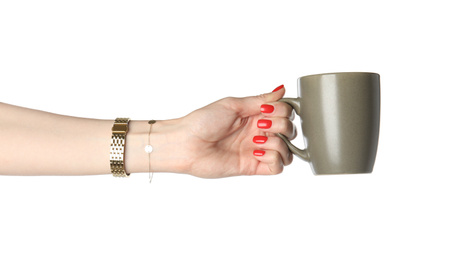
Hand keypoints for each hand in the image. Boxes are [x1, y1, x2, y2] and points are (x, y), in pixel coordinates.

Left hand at [176, 86, 295, 177]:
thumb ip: (260, 99)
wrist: (186, 144)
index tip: (266, 110)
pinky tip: (256, 152)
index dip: (282, 111)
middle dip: (281, 126)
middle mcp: (258, 132)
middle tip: (260, 125)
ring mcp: (256, 150)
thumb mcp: (233, 104)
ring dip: (278, 143)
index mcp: (254, 115)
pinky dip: (274, 158)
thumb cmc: (203, 122)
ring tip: (257, 141)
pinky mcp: (253, 167)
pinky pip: (278, 167)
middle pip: (289, 130)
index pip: (284, 112)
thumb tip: (281, 89)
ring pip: (287, 150)